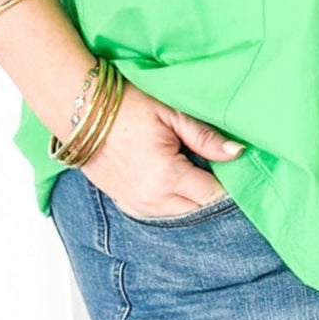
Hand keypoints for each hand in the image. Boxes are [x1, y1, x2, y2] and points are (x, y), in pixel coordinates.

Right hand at [77, 80, 242, 218]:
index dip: (229, 185)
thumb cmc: (126, 104)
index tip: (239, 172)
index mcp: (166, 177)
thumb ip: (205, 137)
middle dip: (212, 194)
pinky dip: (173, 202)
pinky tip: (178, 181)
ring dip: (192, 199)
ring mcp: (134, 204)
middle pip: (197, 210)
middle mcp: (150, 199)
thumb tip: (237, 153)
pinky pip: (159, 213)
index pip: (212, 195)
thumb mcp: (171, 113)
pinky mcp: (124, 203)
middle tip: (221, 170)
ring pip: (179, 215)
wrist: (79, 109)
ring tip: (199, 172)